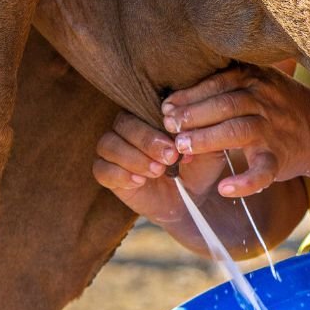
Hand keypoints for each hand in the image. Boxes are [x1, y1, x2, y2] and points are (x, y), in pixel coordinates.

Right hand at [92, 111, 226, 225]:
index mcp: (151, 115)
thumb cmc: (198, 170)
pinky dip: (119, 174)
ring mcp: (116, 150)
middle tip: (169, 158)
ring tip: (157, 171)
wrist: (191, 201)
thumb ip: (202, 136)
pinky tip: (139, 182)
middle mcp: (129, 129)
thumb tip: (187, 125)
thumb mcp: (208, 153)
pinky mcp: (108, 174)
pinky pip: (101, 169)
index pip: (144, 107)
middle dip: (146, 141)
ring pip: (108, 144)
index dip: (158, 123)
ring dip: (133, 158)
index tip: (177, 142)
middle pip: (123, 124)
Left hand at [161, 64, 309, 197]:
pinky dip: (245, 182)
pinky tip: (225, 189)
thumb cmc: (277, 104)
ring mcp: (272, 130)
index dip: (189, 95)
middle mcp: (264, 101)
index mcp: (254, 80)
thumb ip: (223, 86)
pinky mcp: (280, 158)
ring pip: (237, 131)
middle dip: (193, 116)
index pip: (217, 83)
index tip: (166, 107)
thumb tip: (173, 103)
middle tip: (169, 128)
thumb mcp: (257, 82)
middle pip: (224, 105)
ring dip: (207, 139)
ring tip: (182, 148)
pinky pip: (262, 171)